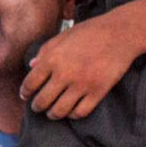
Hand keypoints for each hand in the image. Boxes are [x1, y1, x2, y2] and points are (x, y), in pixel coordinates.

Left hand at [20, 11, 142, 118]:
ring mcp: (82, 84)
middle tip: (37, 107)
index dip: (25, 92)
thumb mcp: (62, 36)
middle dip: (36, 107)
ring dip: (53, 114)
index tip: (25, 96)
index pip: (30, 83)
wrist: (120, 33)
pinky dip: (73, 114)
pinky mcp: (98, 92)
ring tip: (52, 112)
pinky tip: (71, 110)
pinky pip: (80, 112)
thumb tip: (31, 66)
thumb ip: (45, 51)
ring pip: (59, 111)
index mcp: (52, 58)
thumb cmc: (90, 32)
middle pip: (42, 101)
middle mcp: (65, 73)